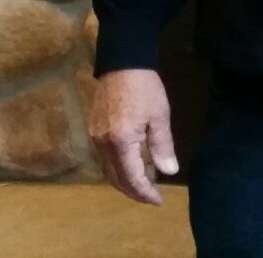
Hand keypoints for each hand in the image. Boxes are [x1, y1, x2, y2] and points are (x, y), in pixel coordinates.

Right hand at [89, 68, 179, 204]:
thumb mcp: (160, 116)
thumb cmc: (145, 87)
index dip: (145, 192)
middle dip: (133, 192)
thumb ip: (162, 146)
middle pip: (116, 179)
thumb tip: (168, 172)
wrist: (122, 62)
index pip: (132, 178)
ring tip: (143, 184)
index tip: (158, 200)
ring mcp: (95, 137)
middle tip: (151, 196)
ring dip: (124, 181)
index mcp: (121, 142)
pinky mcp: (94, 129)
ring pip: (107, 170)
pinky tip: (131, 165)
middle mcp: (103, 144)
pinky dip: (117, 168)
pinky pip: (104, 158)